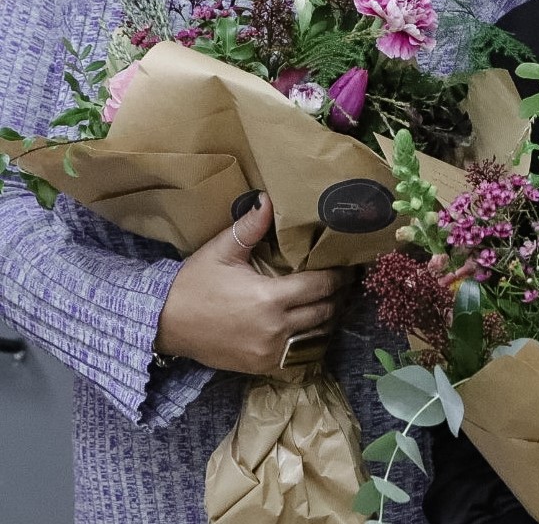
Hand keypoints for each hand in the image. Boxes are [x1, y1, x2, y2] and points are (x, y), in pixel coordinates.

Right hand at [155, 192, 349, 373]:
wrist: (163, 324)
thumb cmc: (193, 284)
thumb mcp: (221, 251)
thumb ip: (250, 227)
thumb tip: (268, 199)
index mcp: (270, 297)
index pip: (321, 286)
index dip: (339, 276)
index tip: (347, 267)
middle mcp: (275, 327)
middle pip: (325, 312)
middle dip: (339, 297)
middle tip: (345, 284)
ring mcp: (269, 351)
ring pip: (317, 337)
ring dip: (329, 320)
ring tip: (334, 303)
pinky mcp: (261, 367)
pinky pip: (300, 357)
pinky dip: (311, 343)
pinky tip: (312, 329)